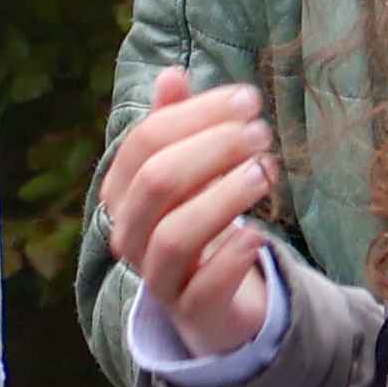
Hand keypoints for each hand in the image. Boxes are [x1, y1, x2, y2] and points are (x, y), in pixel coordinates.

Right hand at [96, 70, 287, 361]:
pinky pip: (204, 288)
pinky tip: (260, 234)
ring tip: (265, 173)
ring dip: (223, 198)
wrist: (212, 301)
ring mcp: (157, 276)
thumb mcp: (189, 169)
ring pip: (175, 235)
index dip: (197, 114)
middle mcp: (129, 233)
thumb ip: (178, 125)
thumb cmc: (198, 219)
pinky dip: (232, 258)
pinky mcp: (191, 312)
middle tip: (262, 132)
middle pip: (157, 181)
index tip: (248, 100)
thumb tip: (171, 74)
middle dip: (212, 148)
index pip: (146, 141)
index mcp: (121, 191)